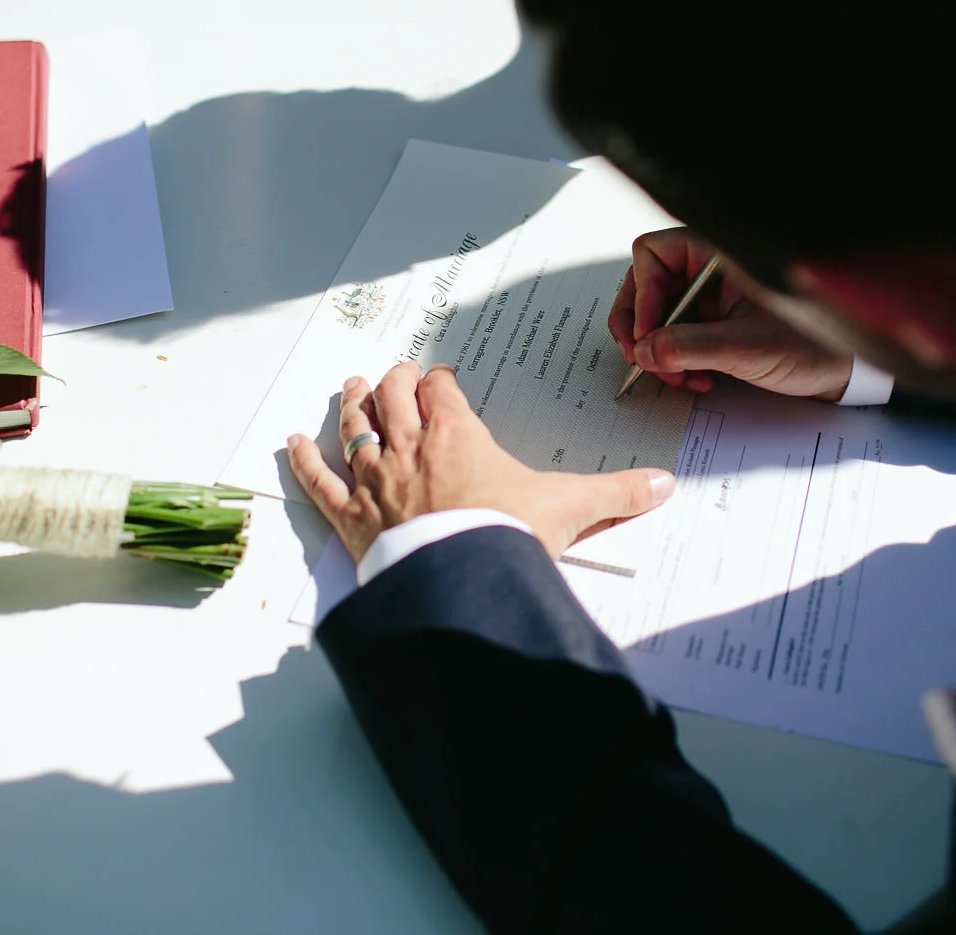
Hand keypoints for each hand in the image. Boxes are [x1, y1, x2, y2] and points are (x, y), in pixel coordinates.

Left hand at [287, 363, 674, 562]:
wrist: (463, 581)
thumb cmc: (508, 539)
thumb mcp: (569, 510)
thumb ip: (618, 494)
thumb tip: (665, 484)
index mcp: (458, 434)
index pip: (442, 390)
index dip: (442, 380)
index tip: (443, 377)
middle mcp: (410, 447)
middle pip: (393, 398)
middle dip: (395, 381)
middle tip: (395, 373)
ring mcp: (374, 480)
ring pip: (355, 427)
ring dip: (352, 403)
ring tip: (351, 386)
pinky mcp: (350, 515)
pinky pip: (318, 480)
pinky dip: (303, 460)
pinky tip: (291, 444)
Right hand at [611, 227, 856, 400]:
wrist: (843, 373)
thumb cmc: (813, 346)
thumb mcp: (747, 346)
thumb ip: (692, 346)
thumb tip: (647, 350)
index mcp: (719, 255)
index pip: (653, 254)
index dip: (642, 293)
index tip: (647, 332)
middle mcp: (709, 272)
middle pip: (646, 283)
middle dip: (641, 325)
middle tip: (641, 356)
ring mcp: (710, 298)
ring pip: (657, 314)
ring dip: (657, 349)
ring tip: (676, 375)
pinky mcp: (713, 323)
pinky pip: (674, 336)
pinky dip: (675, 361)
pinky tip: (695, 378)